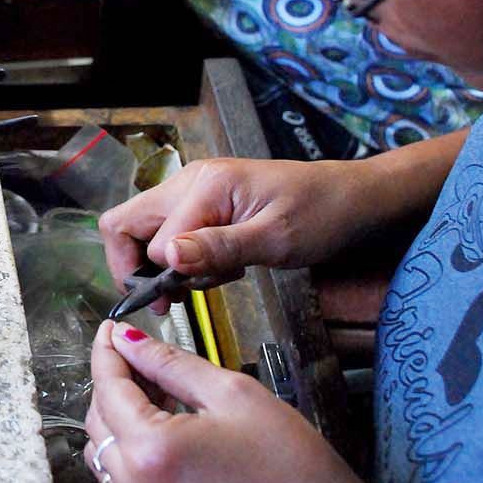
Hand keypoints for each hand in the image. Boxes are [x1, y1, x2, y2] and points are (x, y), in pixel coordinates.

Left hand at [84, 321, 424, 482]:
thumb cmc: (293, 470)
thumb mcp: (234, 395)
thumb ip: (171, 364)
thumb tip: (131, 341)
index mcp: (152, 452)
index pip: (108, 387)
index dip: (108, 352)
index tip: (111, 330)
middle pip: (99, 423)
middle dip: (114, 384)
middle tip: (140, 357)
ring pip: (106, 456)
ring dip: (121, 421)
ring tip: (158, 396)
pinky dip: (134, 455)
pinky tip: (168, 434)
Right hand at [97, 157, 370, 311]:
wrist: (355, 199)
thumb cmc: (323, 214)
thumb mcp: (276, 239)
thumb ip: (218, 248)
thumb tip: (167, 258)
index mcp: (203, 186)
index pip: (146, 238)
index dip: (155, 274)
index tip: (179, 300)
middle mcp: (190, 182)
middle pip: (127, 224)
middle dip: (139, 267)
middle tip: (172, 299)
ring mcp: (196, 191)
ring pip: (148, 232)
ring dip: (167, 265)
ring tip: (211, 280)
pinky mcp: (207, 204)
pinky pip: (175, 232)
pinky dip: (187, 257)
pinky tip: (221, 268)